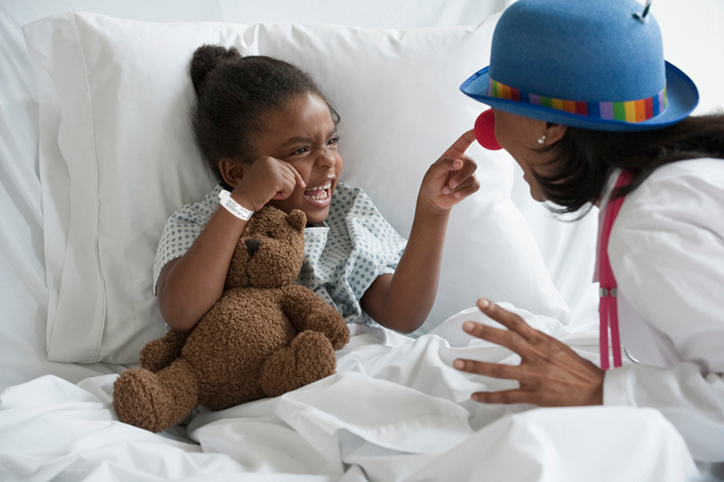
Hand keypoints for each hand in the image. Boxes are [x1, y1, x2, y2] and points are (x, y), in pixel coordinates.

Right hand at [233, 156, 305, 210]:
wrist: (242, 200)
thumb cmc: (253, 192)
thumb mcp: (264, 177)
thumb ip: (277, 173)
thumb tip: (297, 178)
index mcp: (266, 158)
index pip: (287, 166)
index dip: (295, 176)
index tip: (301, 184)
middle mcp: (269, 160)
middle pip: (291, 173)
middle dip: (285, 186)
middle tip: (272, 192)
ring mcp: (272, 168)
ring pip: (292, 181)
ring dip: (284, 191)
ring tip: (270, 194)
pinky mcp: (276, 178)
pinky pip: (290, 188)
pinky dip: (284, 195)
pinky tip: (272, 196)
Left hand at [419, 129, 479, 212]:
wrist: (433, 199)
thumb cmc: (432, 182)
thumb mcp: (434, 171)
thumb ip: (445, 164)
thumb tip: (460, 162)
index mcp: (453, 154)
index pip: (465, 141)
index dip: (473, 134)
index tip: (479, 129)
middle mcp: (463, 162)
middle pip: (471, 164)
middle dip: (461, 176)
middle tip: (450, 184)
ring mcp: (468, 174)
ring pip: (471, 177)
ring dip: (458, 186)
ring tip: (447, 190)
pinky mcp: (471, 185)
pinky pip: (474, 186)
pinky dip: (464, 192)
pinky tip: (455, 195)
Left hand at [453, 299, 603, 406]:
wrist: (597, 392)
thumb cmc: (578, 370)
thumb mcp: (558, 347)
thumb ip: (537, 341)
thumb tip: (519, 333)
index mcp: (543, 342)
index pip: (517, 322)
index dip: (498, 311)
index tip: (481, 302)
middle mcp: (536, 356)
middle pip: (506, 340)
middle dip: (484, 331)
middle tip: (465, 325)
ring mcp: (534, 376)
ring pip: (499, 370)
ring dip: (476, 366)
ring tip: (458, 363)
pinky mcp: (534, 395)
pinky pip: (507, 396)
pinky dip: (489, 397)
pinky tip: (475, 395)